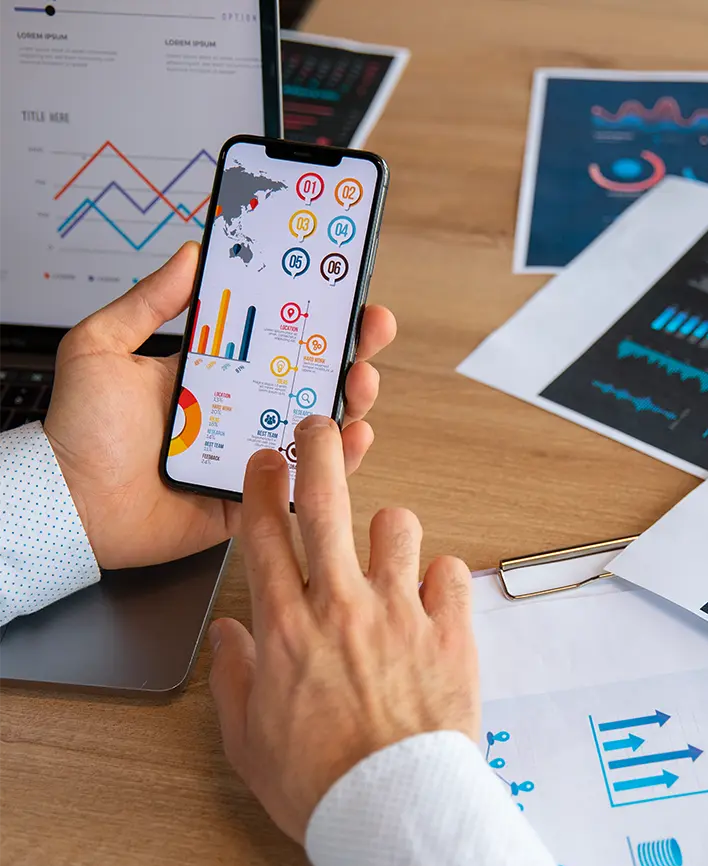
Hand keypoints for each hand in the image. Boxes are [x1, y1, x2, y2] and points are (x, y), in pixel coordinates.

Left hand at [44, 242, 395, 568]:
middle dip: (351, 351)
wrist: (72, 505)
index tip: (343, 288)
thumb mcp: (102, 347)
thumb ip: (147, 302)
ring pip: (321, 424)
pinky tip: (352, 437)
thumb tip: (191, 253)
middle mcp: (242, 410)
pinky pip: (309, 478)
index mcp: (215, 372)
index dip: (313, 314)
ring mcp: (256, 452)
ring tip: (361, 381)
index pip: (276, 336)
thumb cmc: (82, 430)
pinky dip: (338, 461)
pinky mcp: (261, 494)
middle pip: (312, 377)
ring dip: (352, 399)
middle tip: (370, 329)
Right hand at [209, 416, 478, 844]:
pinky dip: (442, 580)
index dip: (261, 486)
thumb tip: (230, 637)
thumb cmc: (320, 784)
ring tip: (390, 554)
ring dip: (391, 530)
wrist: (394, 811)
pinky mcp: (451, 630)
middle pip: (326, 501)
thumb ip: (235, 679)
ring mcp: (401, 612)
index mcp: (287, 628)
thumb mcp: (250, 740)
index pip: (265, 534)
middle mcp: (342, 605)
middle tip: (321, 428)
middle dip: (319, 450)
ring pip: (398, 524)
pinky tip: (435, 602)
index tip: (263, 462)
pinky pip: (452, 571)